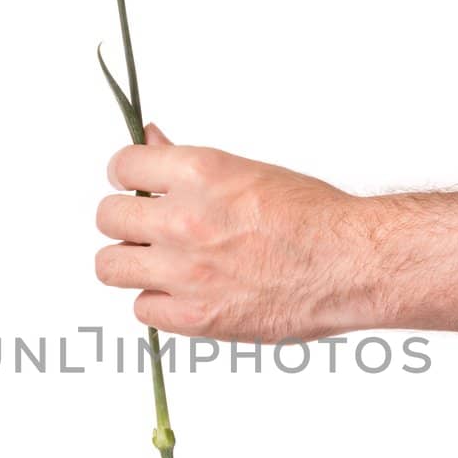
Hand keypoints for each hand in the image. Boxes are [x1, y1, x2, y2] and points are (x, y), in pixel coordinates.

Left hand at [95, 125, 364, 341]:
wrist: (350, 264)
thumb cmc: (313, 217)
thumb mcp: (248, 171)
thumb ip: (188, 164)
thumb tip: (151, 141)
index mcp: (201, 173)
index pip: (122, 165)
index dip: (127, 175)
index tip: (135, 184)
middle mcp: (186, 219)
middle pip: (107, 216)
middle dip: (125, 219)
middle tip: (147, 226)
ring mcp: (186, 271)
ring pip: (109, 265)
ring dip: (129, 261)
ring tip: (156, 262)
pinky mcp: (195, 316)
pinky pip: (142, 309)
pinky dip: (158, 303)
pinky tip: (183, 293)